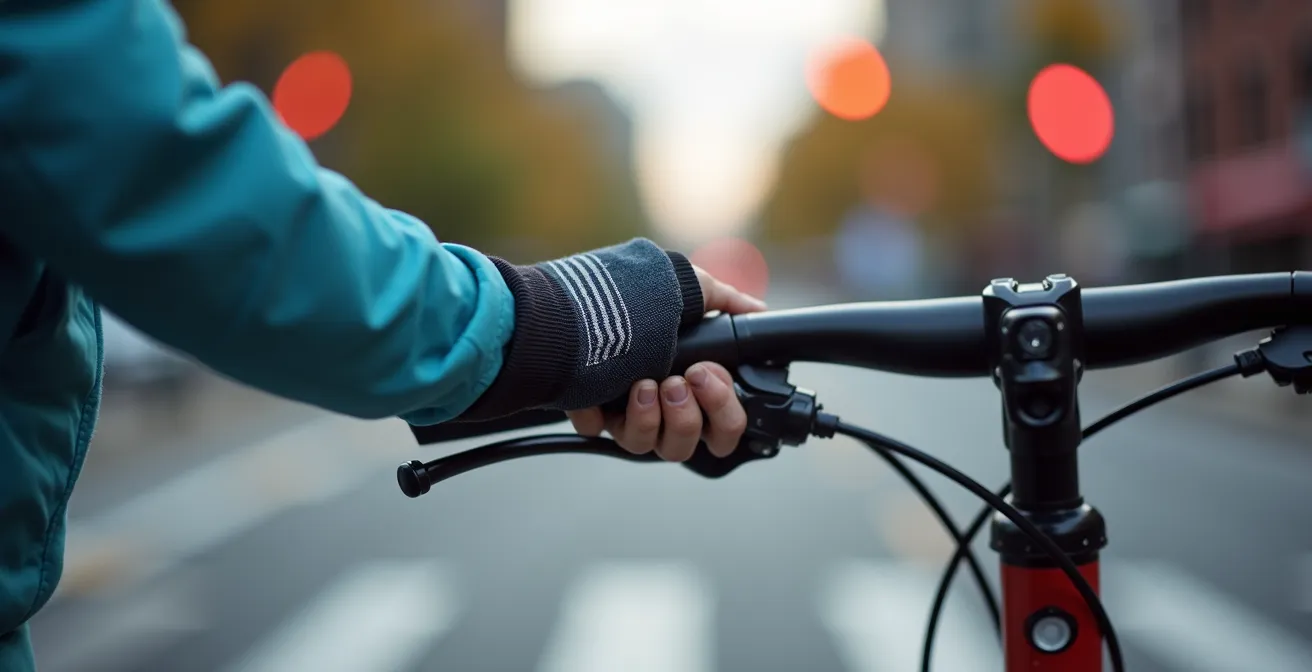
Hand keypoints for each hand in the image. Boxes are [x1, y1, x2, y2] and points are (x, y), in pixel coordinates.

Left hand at [566, 266, 765, 460]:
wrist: (583, 293)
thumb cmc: (640, 293)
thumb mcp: (691, 290)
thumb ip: (727, 305)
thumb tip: (758, 311)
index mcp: (693, 389)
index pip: (725, 428)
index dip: (724, 408)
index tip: (707, 372)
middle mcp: (660, 409)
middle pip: (686, 448)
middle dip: (687, 417)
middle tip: (676, 382)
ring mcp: (624, 414)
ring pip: (646, 447)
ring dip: (649, 419)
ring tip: (643, 384)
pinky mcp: (589, 411)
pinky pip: (596, 431)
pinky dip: (598, 411)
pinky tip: (601, 388)